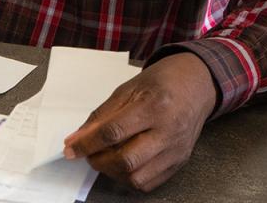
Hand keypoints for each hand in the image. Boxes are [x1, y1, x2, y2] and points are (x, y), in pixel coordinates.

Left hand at [62, 52, 216, 190]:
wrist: (197, 84)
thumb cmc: (161, 82)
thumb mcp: (128, 89)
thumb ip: (102, 115)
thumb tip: (77, 138)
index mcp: (154, 106)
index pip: (113, 132)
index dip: (86, 143)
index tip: (70, 149)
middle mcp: (168, 131)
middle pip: (126, 160)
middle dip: (98, 161)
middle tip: (88, 153)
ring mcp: (176, 150)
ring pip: (136, 177)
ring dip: (113, 172)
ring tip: (106, 157)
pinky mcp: (179, 162)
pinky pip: (149, 183)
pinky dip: (129, 178)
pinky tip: (123, 164)